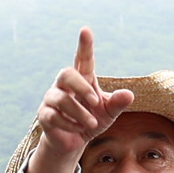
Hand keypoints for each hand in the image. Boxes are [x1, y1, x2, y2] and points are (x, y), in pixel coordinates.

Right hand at [22, 28, 135, 172]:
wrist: (74, 142)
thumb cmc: (92, 121)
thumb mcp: (109, 113)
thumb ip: (117, 103)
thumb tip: (129, 95)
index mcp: (82, 79)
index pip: (82, 59)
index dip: (84, 45)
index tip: (85, 30)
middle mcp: (63, 85)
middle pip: (66, 73)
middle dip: (81, 87)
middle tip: (95, 102)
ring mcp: (51, 99)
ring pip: (61, 99)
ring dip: (80, 113)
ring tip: (92, 124)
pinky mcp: (44, 115)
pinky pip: (54, 116)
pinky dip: (69, 124)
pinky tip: (79, 130)